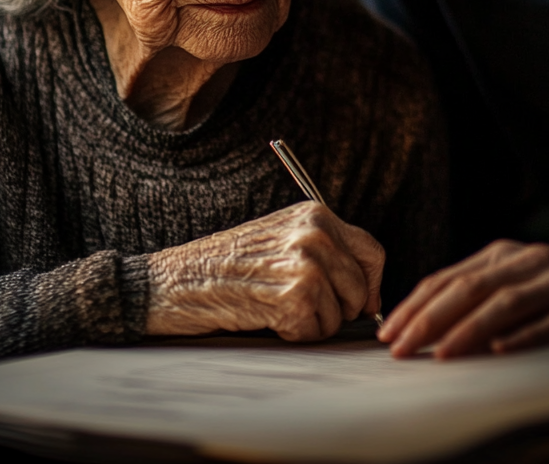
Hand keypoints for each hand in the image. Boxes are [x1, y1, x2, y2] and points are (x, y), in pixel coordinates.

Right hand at [146, 202, 383, 340]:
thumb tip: (369, 292)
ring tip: (275, 306)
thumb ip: (324, 251)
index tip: (362, 303)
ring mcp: (307, 262)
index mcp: (315, 214)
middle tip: (302, 308)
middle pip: (361, 289)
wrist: (176, 280)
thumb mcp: (280, 239)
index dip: (371, 284)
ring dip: (313, 322)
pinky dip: (293, 334)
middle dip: (340, 309)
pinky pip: (316, 332)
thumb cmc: (225, 265)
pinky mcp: (294, 295)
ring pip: (341, 314)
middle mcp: (316, 233)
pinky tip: (266, 317)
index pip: (372, 252)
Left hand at [377, 240, 548, 357]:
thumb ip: (478, 294)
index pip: (449, 278)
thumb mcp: (517, 283)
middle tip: (402, 347)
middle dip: (430, 318)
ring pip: (507, 302)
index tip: (388, 333)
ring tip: (442, 354)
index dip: (415, 305)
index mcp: (504, 253)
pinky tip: (503, 350)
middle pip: (470, 287)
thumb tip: (424, 321)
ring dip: (470, 329)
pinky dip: (527, 335)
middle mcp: (528, 261)